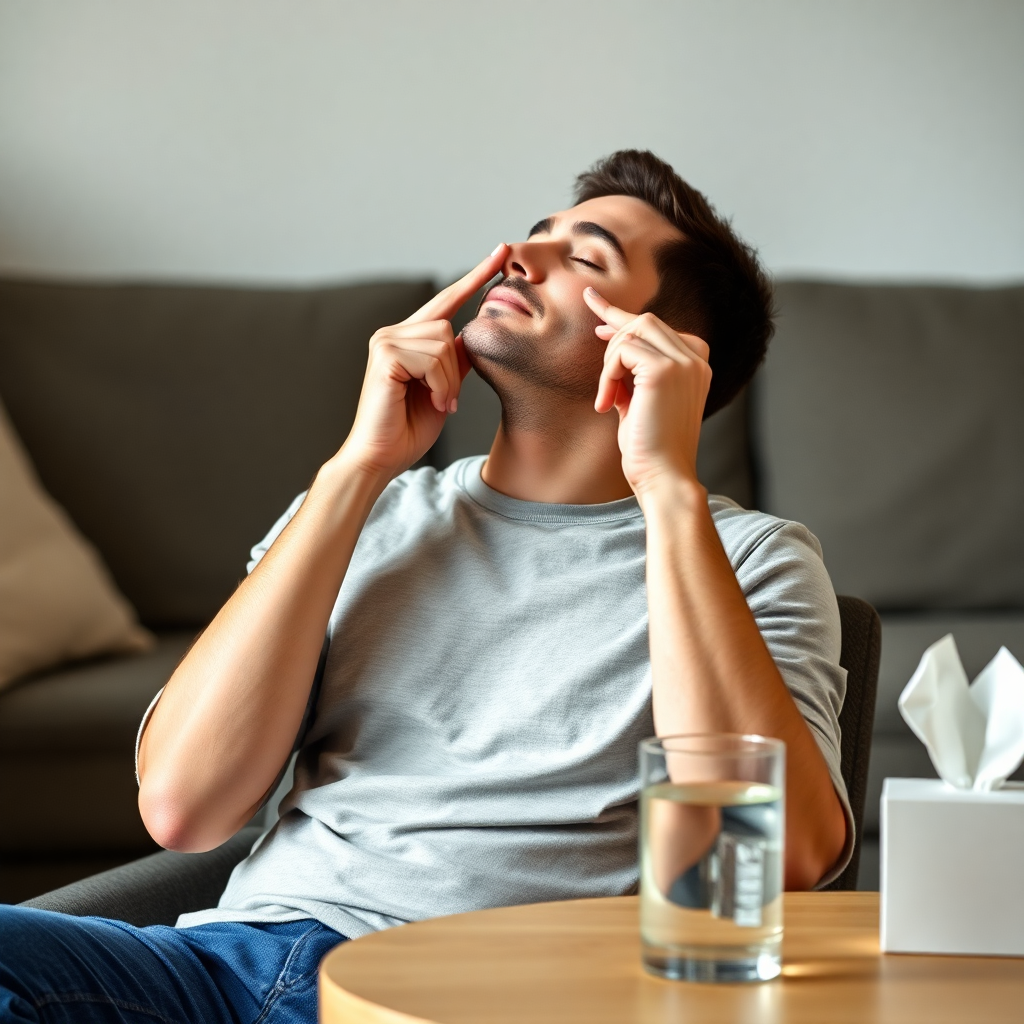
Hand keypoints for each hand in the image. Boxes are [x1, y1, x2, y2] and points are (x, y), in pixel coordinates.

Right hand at [341, 245, 506, 480]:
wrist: (382, 456)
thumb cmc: (409, 428)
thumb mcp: (445, 387)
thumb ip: (457, 358)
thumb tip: (477, 333)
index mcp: (408, 337)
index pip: (448, 299)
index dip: (476, 275)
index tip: (501, 251)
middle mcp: (393, 332)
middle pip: (448, 328)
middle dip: (455, 371)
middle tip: (446, 399)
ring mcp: (385, 341)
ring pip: (443, 343)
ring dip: (448, 381)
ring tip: (436, 402)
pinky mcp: (385, 355)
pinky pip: (433, 358)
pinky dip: (440, 385)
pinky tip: (430, 401)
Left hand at [583, 287, 710, 497]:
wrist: (663, 476)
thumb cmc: (649, 446)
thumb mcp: (640, 400)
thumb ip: (633, 370)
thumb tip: (611, 338)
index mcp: (695, 364)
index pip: (657, 326)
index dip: (622, 315)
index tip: (594, 307)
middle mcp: (696, 358)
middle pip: (644, 321)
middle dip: (613, 332)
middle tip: (599, 359)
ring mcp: (684, 362)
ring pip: (633, 331)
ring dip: (610, 363)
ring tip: (608, 398)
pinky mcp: (665, 370)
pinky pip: (623, 351)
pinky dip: (607, 375)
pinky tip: (606, 404)